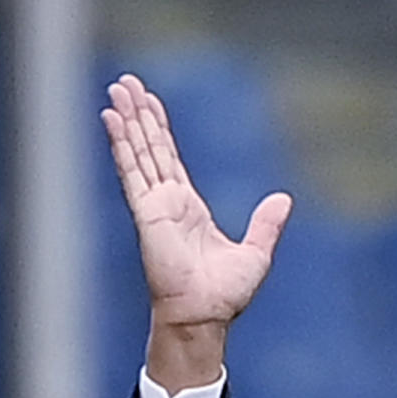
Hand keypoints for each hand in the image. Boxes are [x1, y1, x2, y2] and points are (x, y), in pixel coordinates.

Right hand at [101, 73, 290, 390]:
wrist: (206, 315)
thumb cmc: (225, 294)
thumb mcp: (255, 252)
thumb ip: (266, 224)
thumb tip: (284, 199)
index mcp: (189, 207)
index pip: (170, 158)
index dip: (159, 129)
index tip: (148, 102)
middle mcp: (167, 201)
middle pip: (150, 146)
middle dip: (139, 114)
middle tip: (125, 82)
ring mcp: (154, 204)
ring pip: (139, 152)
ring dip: (127, 121)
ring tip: (116, 90)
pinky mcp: (147, 212)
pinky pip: (132, 171)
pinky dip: (122, 145)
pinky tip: (112, 120)